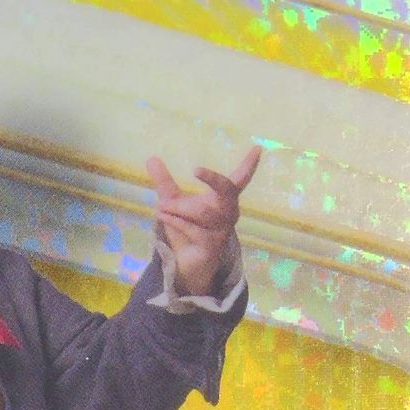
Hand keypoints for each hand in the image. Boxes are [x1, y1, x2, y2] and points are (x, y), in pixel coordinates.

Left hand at [146, 145, 260, 296]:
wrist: (183, 262)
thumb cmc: (184, 229)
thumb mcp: (172, 202)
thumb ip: (164, 182)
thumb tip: (151, 158)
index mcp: (223, 199)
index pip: (240, 179)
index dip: (249, 165)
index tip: (257, 148)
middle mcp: (228, 212)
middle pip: (227, 190)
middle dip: (213, 179)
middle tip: (195, 169)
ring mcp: (222, 229)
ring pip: (202, 211)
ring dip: (179, 208)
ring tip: (161, 206)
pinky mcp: (212, 245)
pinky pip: (194, 229)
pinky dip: (175, 220)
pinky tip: (162, 214)